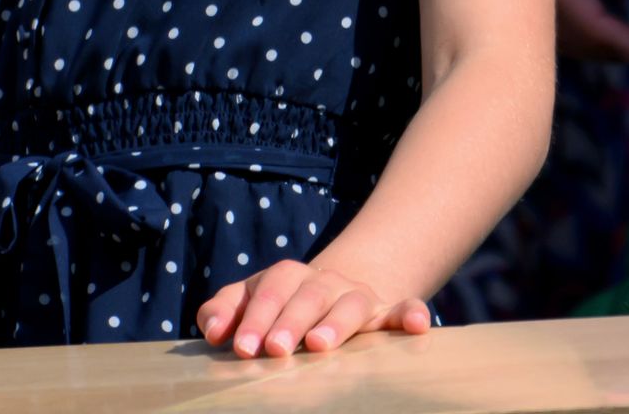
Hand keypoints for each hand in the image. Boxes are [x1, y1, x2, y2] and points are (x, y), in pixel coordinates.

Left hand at [197, 260, 432, 357]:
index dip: (254, 316)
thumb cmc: (282, 305)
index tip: (241, 348)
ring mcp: (357, 296)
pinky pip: (403, 309)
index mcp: (288, 277)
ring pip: (351, 304)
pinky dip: (411, 314)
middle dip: (289, 321)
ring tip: (320, 344)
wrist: (337, 289)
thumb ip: (225, 311)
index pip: (269, 289)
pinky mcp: (388, 312)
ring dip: (337, 323)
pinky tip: (419, 324)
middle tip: (275, 350)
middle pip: (307, 295)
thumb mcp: (252, 302)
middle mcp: (324, 282)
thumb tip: (210, 330)